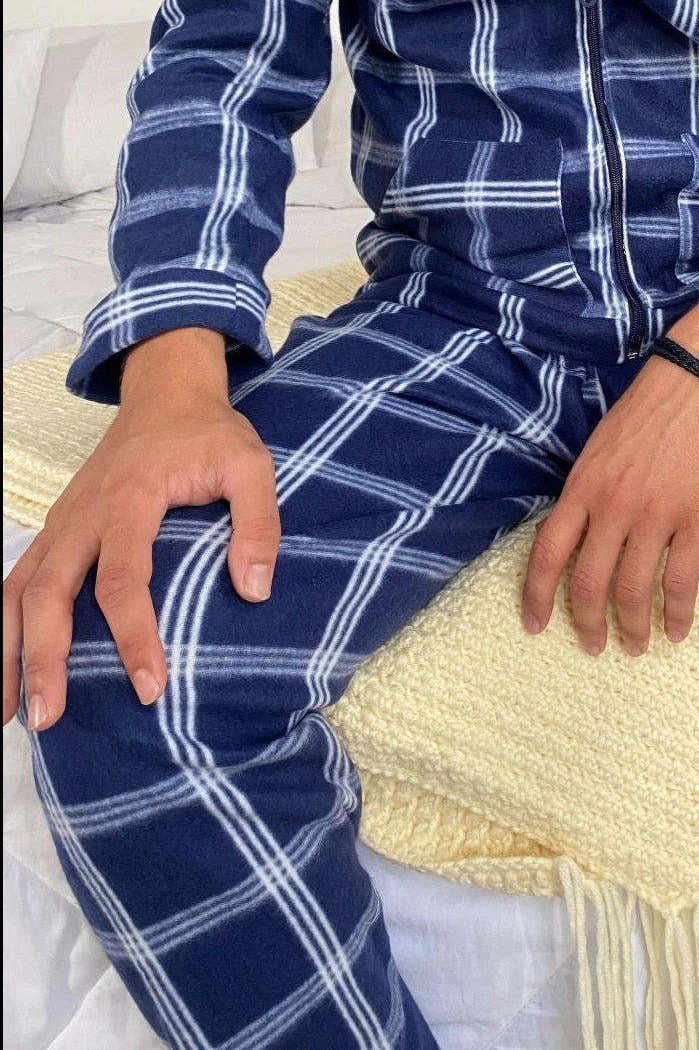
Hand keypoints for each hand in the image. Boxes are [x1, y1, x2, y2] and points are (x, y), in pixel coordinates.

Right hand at [2, 328, 279, 731]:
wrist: (167, 394)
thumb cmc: (210, 434)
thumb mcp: (251, 466)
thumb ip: (258, 524)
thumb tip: (255, 591)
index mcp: (131, 499)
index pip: (122, 580)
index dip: (133, 636)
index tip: (149, 686)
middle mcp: (84, 515)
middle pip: (49, 593)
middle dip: (44, 657)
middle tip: (49, 717)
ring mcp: (62, 522)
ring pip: (18, 591)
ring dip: (8, 651)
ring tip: (10, 715)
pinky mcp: (56, 529)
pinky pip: (19, 580)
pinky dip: (4, 626)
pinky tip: (7, 669)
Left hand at [520, 287, 698, 654]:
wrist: (698, 384)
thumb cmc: (646, 413)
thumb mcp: (597, 450)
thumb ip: (585, 495)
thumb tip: (574, 539)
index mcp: (582, 488)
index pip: (547, 553)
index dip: (536, 597)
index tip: (534, 626)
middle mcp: (613, 507)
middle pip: (589, 583)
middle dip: (587, 624)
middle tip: (593, 646)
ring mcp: (655, 516)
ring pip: (634, 591)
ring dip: (632, 627)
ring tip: (634, 646)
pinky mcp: (696, 520)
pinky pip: (682, 581)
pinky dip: (678, 613)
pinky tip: (677, 630)